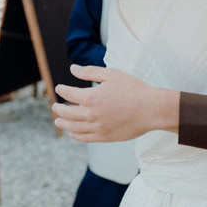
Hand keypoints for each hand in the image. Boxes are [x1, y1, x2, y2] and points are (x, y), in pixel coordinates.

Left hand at [53, 65, 177, 141]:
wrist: (151, 109)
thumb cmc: (133, 89)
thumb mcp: (111, 74)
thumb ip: (90, 71)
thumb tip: (73, 68)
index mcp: (90, 97)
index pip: (68, 94)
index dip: (61, 90)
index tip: (59, 88)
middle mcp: (90, 114)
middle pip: (66, 113)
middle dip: (58, 108)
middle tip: (55, 106)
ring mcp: (97, 127)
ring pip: (72, 128)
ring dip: (63, 124)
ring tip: (58, 122)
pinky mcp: (104, 137)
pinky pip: (84, 138)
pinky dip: (75, 136)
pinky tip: (72, 133)